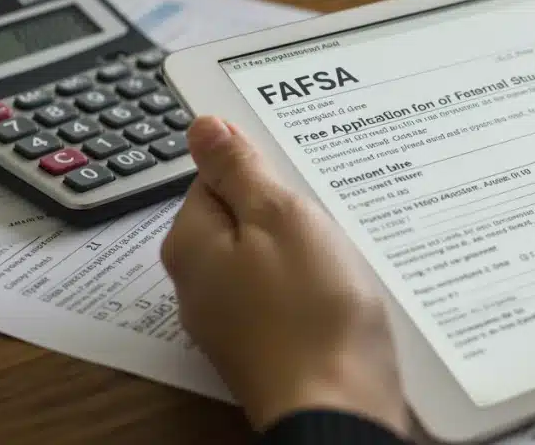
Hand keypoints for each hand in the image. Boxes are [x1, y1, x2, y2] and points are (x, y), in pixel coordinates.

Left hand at [160, 117, 406, 434]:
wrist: (338, 407)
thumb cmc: (311, 312)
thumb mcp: (280, 217)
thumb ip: (239, 170)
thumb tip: (203, 127)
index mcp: (192, 245)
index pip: (215, 177)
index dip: (263, 169)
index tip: (302, 177)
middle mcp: (200, 285)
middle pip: (242, 219)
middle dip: (287, 210)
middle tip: (329, 213)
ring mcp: (232, 321)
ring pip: (268, 258)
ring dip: (306, 248)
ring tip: (343, 252)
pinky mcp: (267, 346)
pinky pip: (285, 295)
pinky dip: (312, 286)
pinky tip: (342, 290)